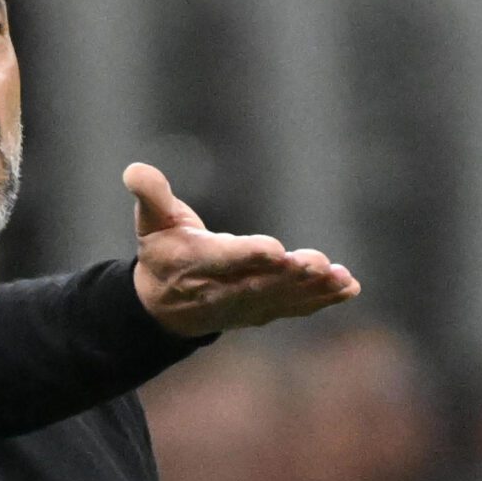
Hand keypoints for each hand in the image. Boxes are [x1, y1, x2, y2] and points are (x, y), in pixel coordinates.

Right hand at [123, 163, 360, 337]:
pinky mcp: (263, 310)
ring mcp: (244, 304)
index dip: (247, 255)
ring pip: (281, 297)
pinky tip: (347, 287)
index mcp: (195, 262)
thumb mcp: (150, 222)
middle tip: (315, 263)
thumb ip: (149, 195)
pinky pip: (294, 307)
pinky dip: (321, 300)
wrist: (163, 306)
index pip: (223, 259)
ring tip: (338, 277)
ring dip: (312, 289)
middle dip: (288, 275)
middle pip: (258, 282)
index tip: (273, 249)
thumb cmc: (161, 253)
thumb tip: (134, 170)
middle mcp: (221, 288)